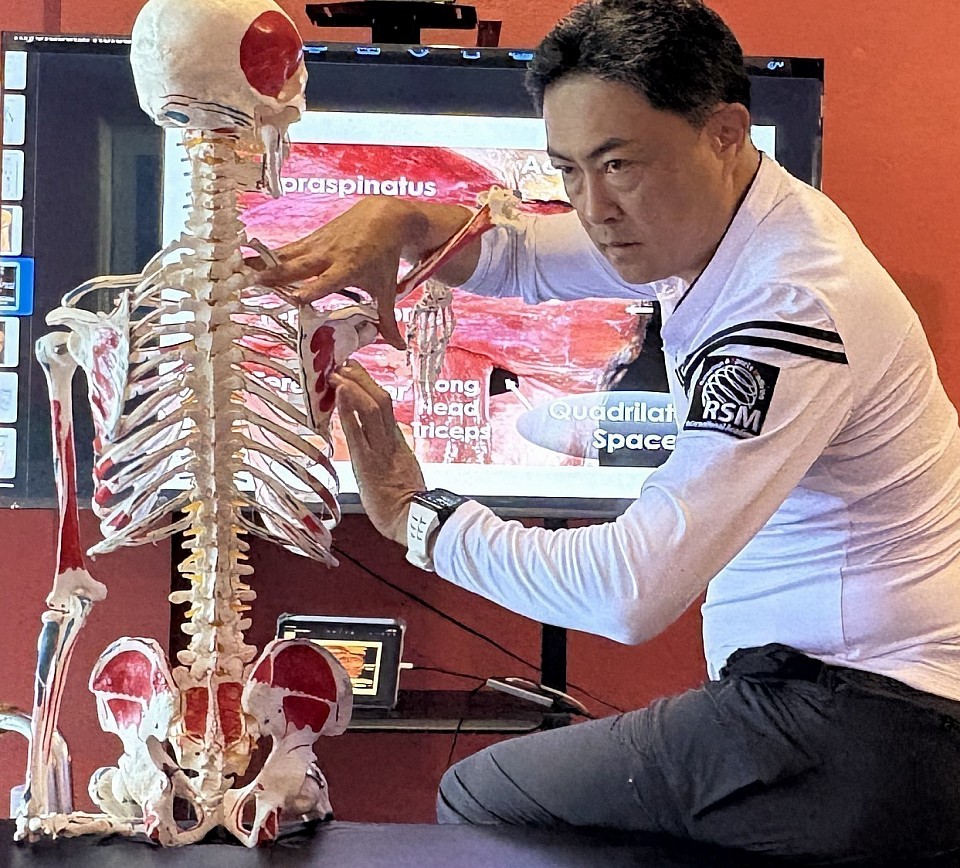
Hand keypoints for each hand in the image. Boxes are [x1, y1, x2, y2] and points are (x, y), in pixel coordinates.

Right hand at [250, 198, 417, 349]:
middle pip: (300, 266)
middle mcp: (329, 256)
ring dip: (264, 263)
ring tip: (239, 270)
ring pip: (288, 255)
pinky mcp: (311, 238)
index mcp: (348, 269)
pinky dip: (268, 254)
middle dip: (278, 275)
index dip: (311, 290)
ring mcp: (318, 245)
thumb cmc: (384, 258)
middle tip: (255, 283)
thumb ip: (388, 320)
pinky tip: (247, 259)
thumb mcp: (387, 289)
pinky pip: (287, 248)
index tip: (295, 299)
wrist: (384, 218)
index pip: (327, 282)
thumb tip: (398, 347)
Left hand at [331, 361, 424, 545]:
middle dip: (362, 379)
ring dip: (353, 387)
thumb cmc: (407, 506)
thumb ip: (392, 458)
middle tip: (346, 365)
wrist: (412, 521)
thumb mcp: (402, 474)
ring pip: (371, 408)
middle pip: (380, 400)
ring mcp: (379, 450)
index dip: (370, 388)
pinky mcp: (367, 462)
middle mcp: (390, 441)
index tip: (356, 374)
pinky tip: (339, 394)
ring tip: (338, 373)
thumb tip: (382, 451)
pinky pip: (358, 429)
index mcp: (399, 443)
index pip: (385, 408)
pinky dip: (348, 409)